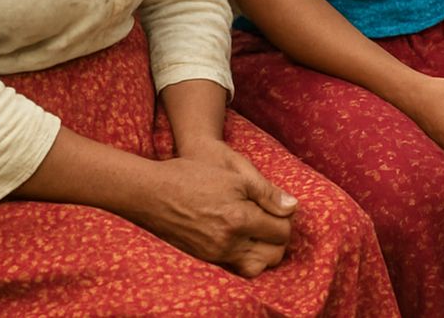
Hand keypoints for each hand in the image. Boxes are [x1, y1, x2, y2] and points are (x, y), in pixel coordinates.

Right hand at [132, 148, 297, 277]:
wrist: (150, 192)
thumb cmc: (193, 176)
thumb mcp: (236, 176)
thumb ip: (268, 193)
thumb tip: (292, 207)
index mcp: (239, 219)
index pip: (281, 231)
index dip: (286, 217)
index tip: (280, 206)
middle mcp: (228, 243)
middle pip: (273, 254)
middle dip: (279, 238)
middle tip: (274, 218)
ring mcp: (214, 254)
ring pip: (256, 266)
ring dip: (265, 251)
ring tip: (261, 230)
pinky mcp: (204, 258)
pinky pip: (235, 267)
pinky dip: (246, 256)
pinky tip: (243, 238)